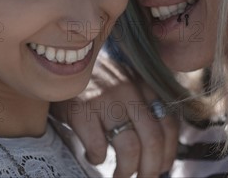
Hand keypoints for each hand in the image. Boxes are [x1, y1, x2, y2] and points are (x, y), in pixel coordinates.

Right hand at [51, 55, 178, 177]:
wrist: (58, 61)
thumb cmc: (94, 81)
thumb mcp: (125, 83)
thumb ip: (141, 104)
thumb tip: (156, 145)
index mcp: (144, 85)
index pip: (169, 123)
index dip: (169, 151)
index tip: (163, 166)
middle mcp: (129, 91)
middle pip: (153, 139)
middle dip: (152, 167)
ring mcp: (106, 99)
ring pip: (130, 146)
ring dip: (127, 170)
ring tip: (120, 176)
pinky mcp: (82, 110)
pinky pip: (98, 146)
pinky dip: (98, 158)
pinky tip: (93, 156)